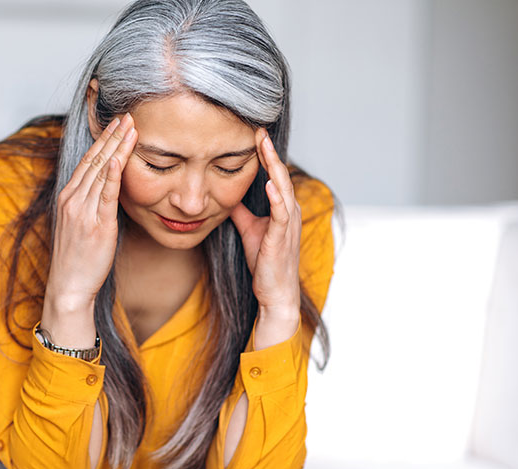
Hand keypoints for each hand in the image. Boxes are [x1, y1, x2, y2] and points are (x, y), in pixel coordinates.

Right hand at [41, 113, 137, 346]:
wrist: (68, 287)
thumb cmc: (77, 260)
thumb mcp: (80, 226)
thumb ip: (91, 205)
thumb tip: (108, 191)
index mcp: (68, 198)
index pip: (87, 161)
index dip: (102, 140)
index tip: (116, 123)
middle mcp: (72, 199)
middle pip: (94, 159)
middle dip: (111, 135)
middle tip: (128, 114)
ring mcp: (82, 211)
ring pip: (100, 171)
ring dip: (117, 147)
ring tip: (131, 127)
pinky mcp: (96, 225)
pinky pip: (104, 195)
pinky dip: (112, 174)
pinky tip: (120, 157)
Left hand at [229, 127, 300, 316]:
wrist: (274, 292)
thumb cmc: (265, 262)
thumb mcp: (249, 230)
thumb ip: (241, 211)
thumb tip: (227, 196)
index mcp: (282, 208)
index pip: (274, 174)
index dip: (265, 154)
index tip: (255, 133)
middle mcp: (289, 211)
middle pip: (280, 174)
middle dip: (270, 151)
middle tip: (259, 128)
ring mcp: (288, 224)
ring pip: (282, 188)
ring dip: (274, 166)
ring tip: (265, 146)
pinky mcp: (282, 237)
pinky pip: (281, 213)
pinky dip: (276, 196)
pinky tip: (269, 183)